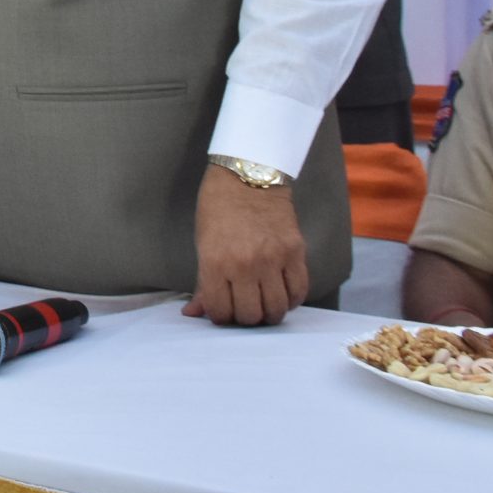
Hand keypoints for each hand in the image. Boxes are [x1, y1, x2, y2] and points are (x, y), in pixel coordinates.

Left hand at [185, 164, 310, 325]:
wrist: (248, 174)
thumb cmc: (218, 206)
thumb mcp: (202, 242)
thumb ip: (202, 281)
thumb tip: (193, 312)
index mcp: (216, 261)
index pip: (220, 310)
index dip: (220, 317)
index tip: (221, 311)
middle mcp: (246, 264)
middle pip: (251, 315)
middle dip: (244, 318)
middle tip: (242, 307)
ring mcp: (274, 259)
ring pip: (276, 309)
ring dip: (268, 313)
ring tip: (262, 303)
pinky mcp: (296, 253)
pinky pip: (299, 292)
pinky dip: (291, 300)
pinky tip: (281, 293)